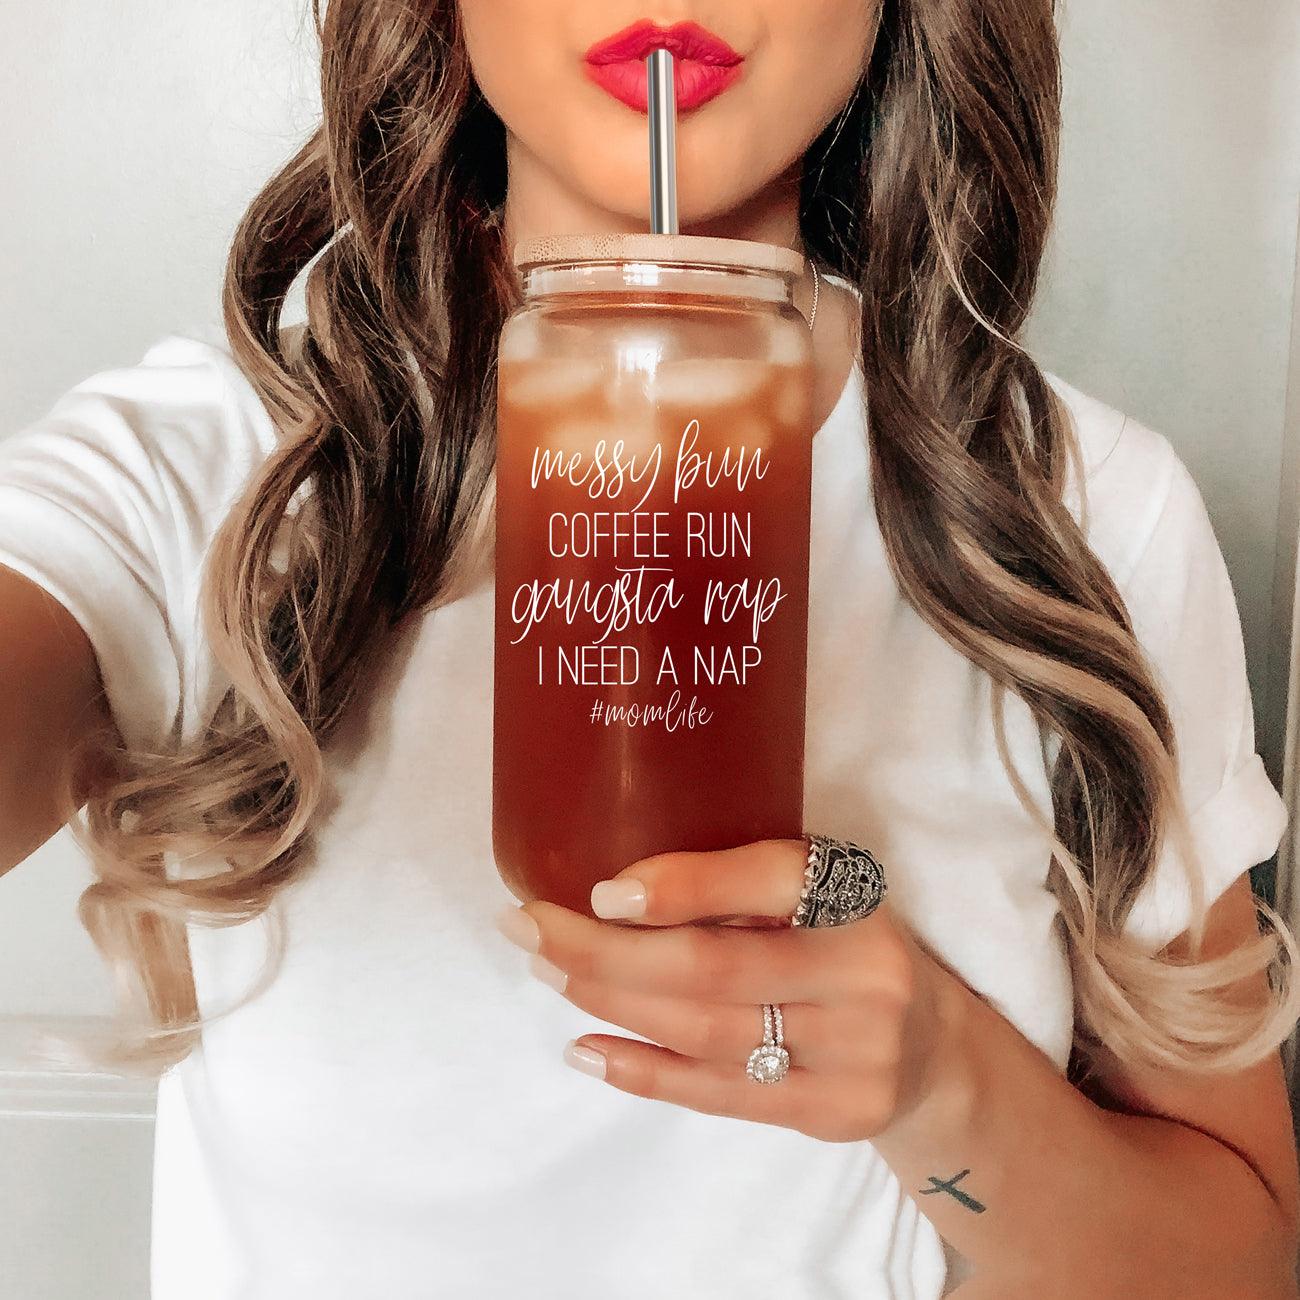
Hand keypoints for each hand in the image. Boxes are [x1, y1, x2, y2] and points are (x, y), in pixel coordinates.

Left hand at [494, 837, 953, 1142]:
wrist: (932, 1045)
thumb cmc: (843, 943)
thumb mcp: (814, 890)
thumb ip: (738, 885)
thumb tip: (612, 894)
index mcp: (855, 893)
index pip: (768, 880)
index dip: (682, 887)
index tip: (600, 892)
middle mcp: (863, 971)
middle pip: (714, 967)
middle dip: (606, 951)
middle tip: (529, 929)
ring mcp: (854, 1051)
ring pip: (706, 1032)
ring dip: (611, 1004)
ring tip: (548, 974)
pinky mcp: (834, 1112)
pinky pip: (720, 1094)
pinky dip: (644, 1073)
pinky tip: (586, 1050)